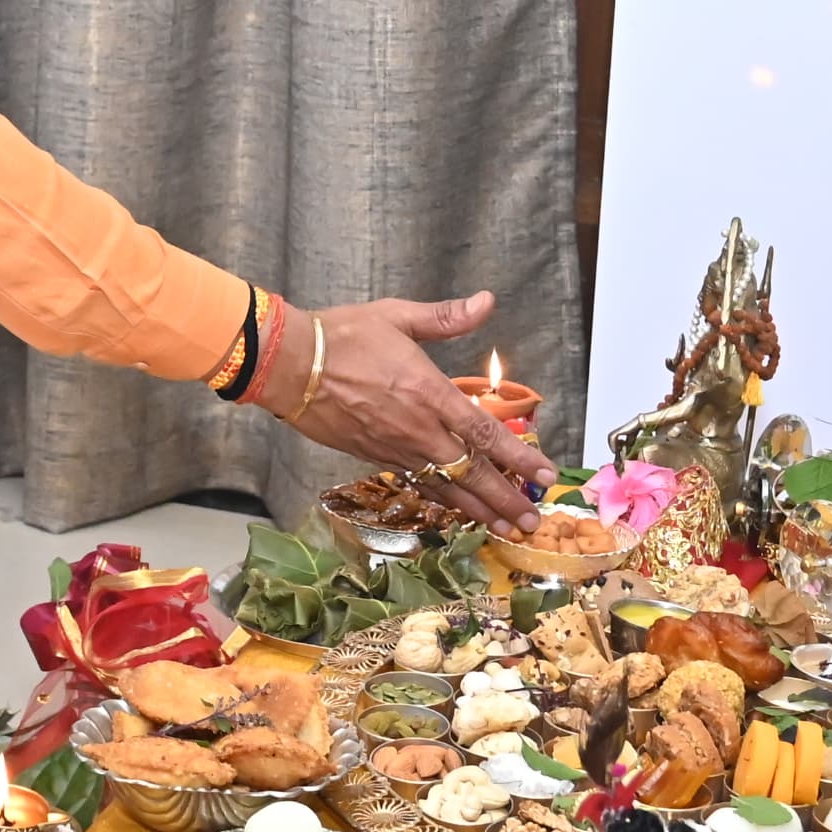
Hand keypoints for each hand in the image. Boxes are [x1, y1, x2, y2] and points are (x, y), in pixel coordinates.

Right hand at [270, 290, 548, 533]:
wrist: (287, 365)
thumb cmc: (341, 336)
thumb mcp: (396, 316)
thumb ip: (445, 317)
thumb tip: (485, 301)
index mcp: (429, 392)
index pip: (485, 433)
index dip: (519, 458)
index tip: (545, 476)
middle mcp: (417, 428)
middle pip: (471, 474)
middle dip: (506, 500)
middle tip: (533, 522)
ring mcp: (394, 447)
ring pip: (445, 488)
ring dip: (479, 511)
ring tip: (505, 529)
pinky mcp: (373, 456)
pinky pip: (417, 483)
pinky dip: (442, 500)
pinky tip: (456, 510)